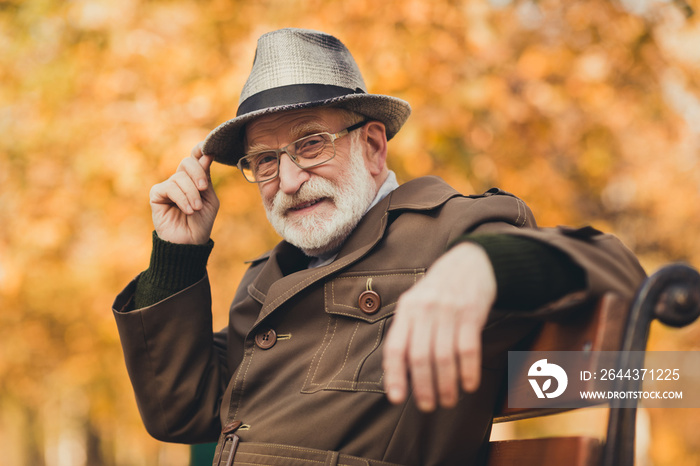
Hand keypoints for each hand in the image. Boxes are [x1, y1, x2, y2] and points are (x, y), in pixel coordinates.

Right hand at [149, 142, 219, 244]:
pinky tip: (187, 210)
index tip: (209, 150)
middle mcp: (181, 180)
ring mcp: (168, 186)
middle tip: (203, 188)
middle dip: (198, 173)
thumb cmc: (201, 222)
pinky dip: (181, 198)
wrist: (189, 242)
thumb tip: (206, 155)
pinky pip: (169, 187)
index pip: (195, 158)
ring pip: (179, 177)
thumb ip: (206, 178)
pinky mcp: (156, 194)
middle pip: (187, 162)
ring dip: (191, 193)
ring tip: (195, 209)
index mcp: (195, 179)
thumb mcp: (209, 199)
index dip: (200, 150)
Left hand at [382, 242, 496, 411]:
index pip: (395, 347)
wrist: (471, 262)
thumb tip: (396, 373)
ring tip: (448, 401)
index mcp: (407, 309)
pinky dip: (468, 371)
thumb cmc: (438, 290)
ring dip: (446, 385)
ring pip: (444, 356)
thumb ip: (406, 332)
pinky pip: (468, 348)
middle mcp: (425, 309)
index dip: (394, 375)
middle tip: (428, 406)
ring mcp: (448, 310)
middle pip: (420, 357)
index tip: (396, 398)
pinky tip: (468, 385)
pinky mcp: (471, 312)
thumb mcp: (415, 302)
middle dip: (423, 387)